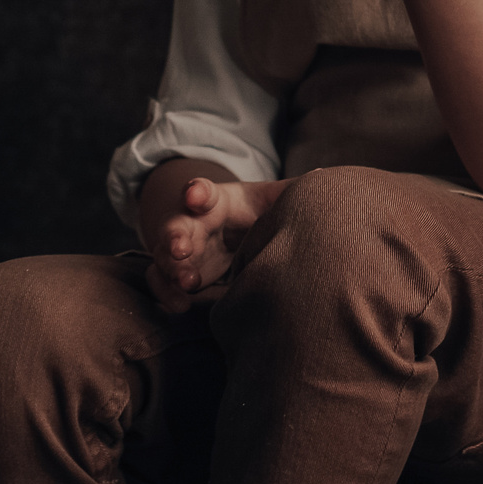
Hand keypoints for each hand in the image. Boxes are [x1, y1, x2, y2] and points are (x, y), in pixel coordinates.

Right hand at [146, 175, 288, 312]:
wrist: (230, 229)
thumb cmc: (250, 210)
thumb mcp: (268, 199)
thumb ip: (289, 192)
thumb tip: (322, 177)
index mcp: (214, 200)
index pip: (202, 191)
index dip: (198, 192)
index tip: (196, 195)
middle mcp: (191, 222)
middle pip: (176, 226)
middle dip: (176, 236)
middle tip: (182, 248)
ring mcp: (181, 248)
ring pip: (164, 256)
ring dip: (172, 270)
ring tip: (188, 283)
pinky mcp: (177, 271)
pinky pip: (160, 283)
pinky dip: (167, 295)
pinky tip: (182, 306)